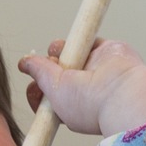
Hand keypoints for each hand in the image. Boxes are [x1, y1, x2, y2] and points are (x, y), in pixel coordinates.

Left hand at [19, 39, 145, 136]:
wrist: (121, 93)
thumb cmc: (88, 104)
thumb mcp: (51, 90)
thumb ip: (38, 73)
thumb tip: (24, 63)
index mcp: (71, 106)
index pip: (48, 95)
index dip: (37, 87)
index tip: (33, 87)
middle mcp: (84, 88)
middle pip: (58, 71)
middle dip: (48, 67)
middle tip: (51, 70)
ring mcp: (96, 70)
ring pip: (71, 53)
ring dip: (60, 50)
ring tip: (59, 55)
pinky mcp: (108, 52)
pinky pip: (89, 40)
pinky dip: (80, 38)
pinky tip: (74, 44)